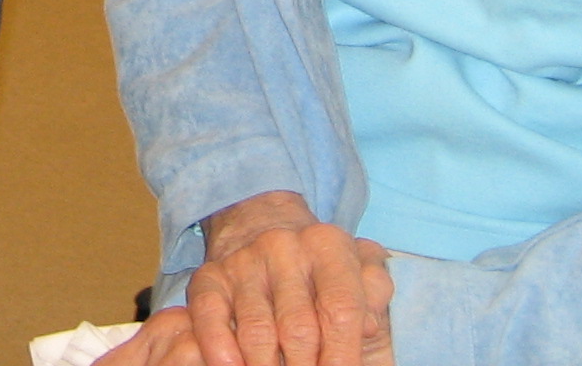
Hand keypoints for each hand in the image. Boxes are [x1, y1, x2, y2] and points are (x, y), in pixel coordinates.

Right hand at [178, 192, 391, 365]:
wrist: (260, 227)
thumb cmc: (321, 271)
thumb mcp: (358, 272)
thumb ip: (373, 294)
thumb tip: (366, 324)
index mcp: (328, 245)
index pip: (342, 308)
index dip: (345, 355)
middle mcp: (283, 247)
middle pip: (299, 328)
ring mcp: (243, 261)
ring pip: (258, 332)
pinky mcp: (209, 277)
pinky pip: (210, 318)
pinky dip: (221, 350)